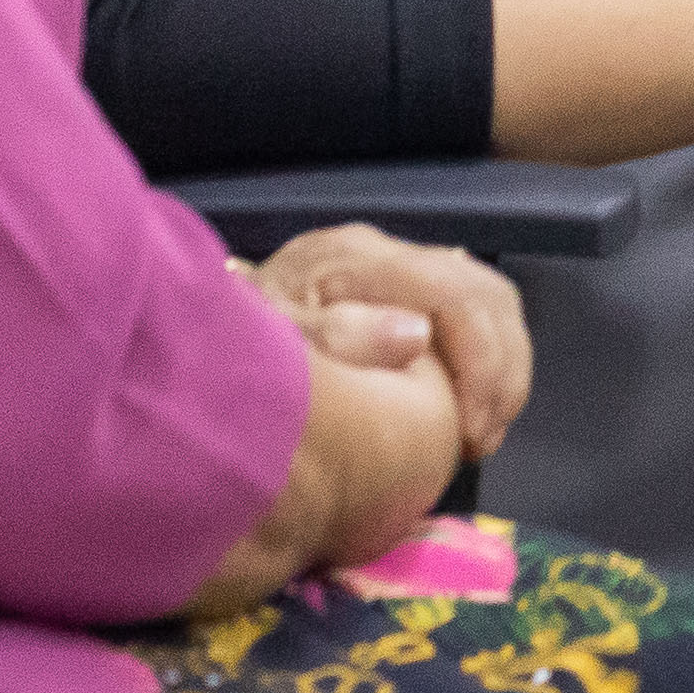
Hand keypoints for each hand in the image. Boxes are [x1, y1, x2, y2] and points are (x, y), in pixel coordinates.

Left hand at [191, 283, 475, 611]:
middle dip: (502, 370)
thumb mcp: (269, 348)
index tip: (470, 434)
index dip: (480, 364)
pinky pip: (474, 315)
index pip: (454, 295)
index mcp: (357, 260)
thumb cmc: (228, 353)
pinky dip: (489, 364)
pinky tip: (473, 409)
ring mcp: (397, 269)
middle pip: (486, 292)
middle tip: (484, 439)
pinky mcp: (403, 292)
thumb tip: (416, 336)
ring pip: (491, 300)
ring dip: (503, 369)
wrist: (190, 343)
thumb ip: (334, 337)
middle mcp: (385, 253)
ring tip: (484, 431)